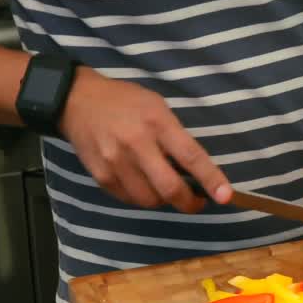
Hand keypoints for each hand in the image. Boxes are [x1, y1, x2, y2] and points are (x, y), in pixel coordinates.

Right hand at [59, 69, 231, 211]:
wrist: (77, 99)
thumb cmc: (126, 102)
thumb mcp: (158, 107)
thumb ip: (176, 136)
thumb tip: (196, 170)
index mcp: (157, 122)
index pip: (191, 156)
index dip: (211, 179)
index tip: (226, 196)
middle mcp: (136, 143)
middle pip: (169, 187)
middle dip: (189, 203)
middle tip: (197, 203)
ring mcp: (115, 161)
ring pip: (149, 199)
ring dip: (163, 201)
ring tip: (165, 188)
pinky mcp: (100, 175)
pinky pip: (128, 199)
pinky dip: (141, 197)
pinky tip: (142, 184)